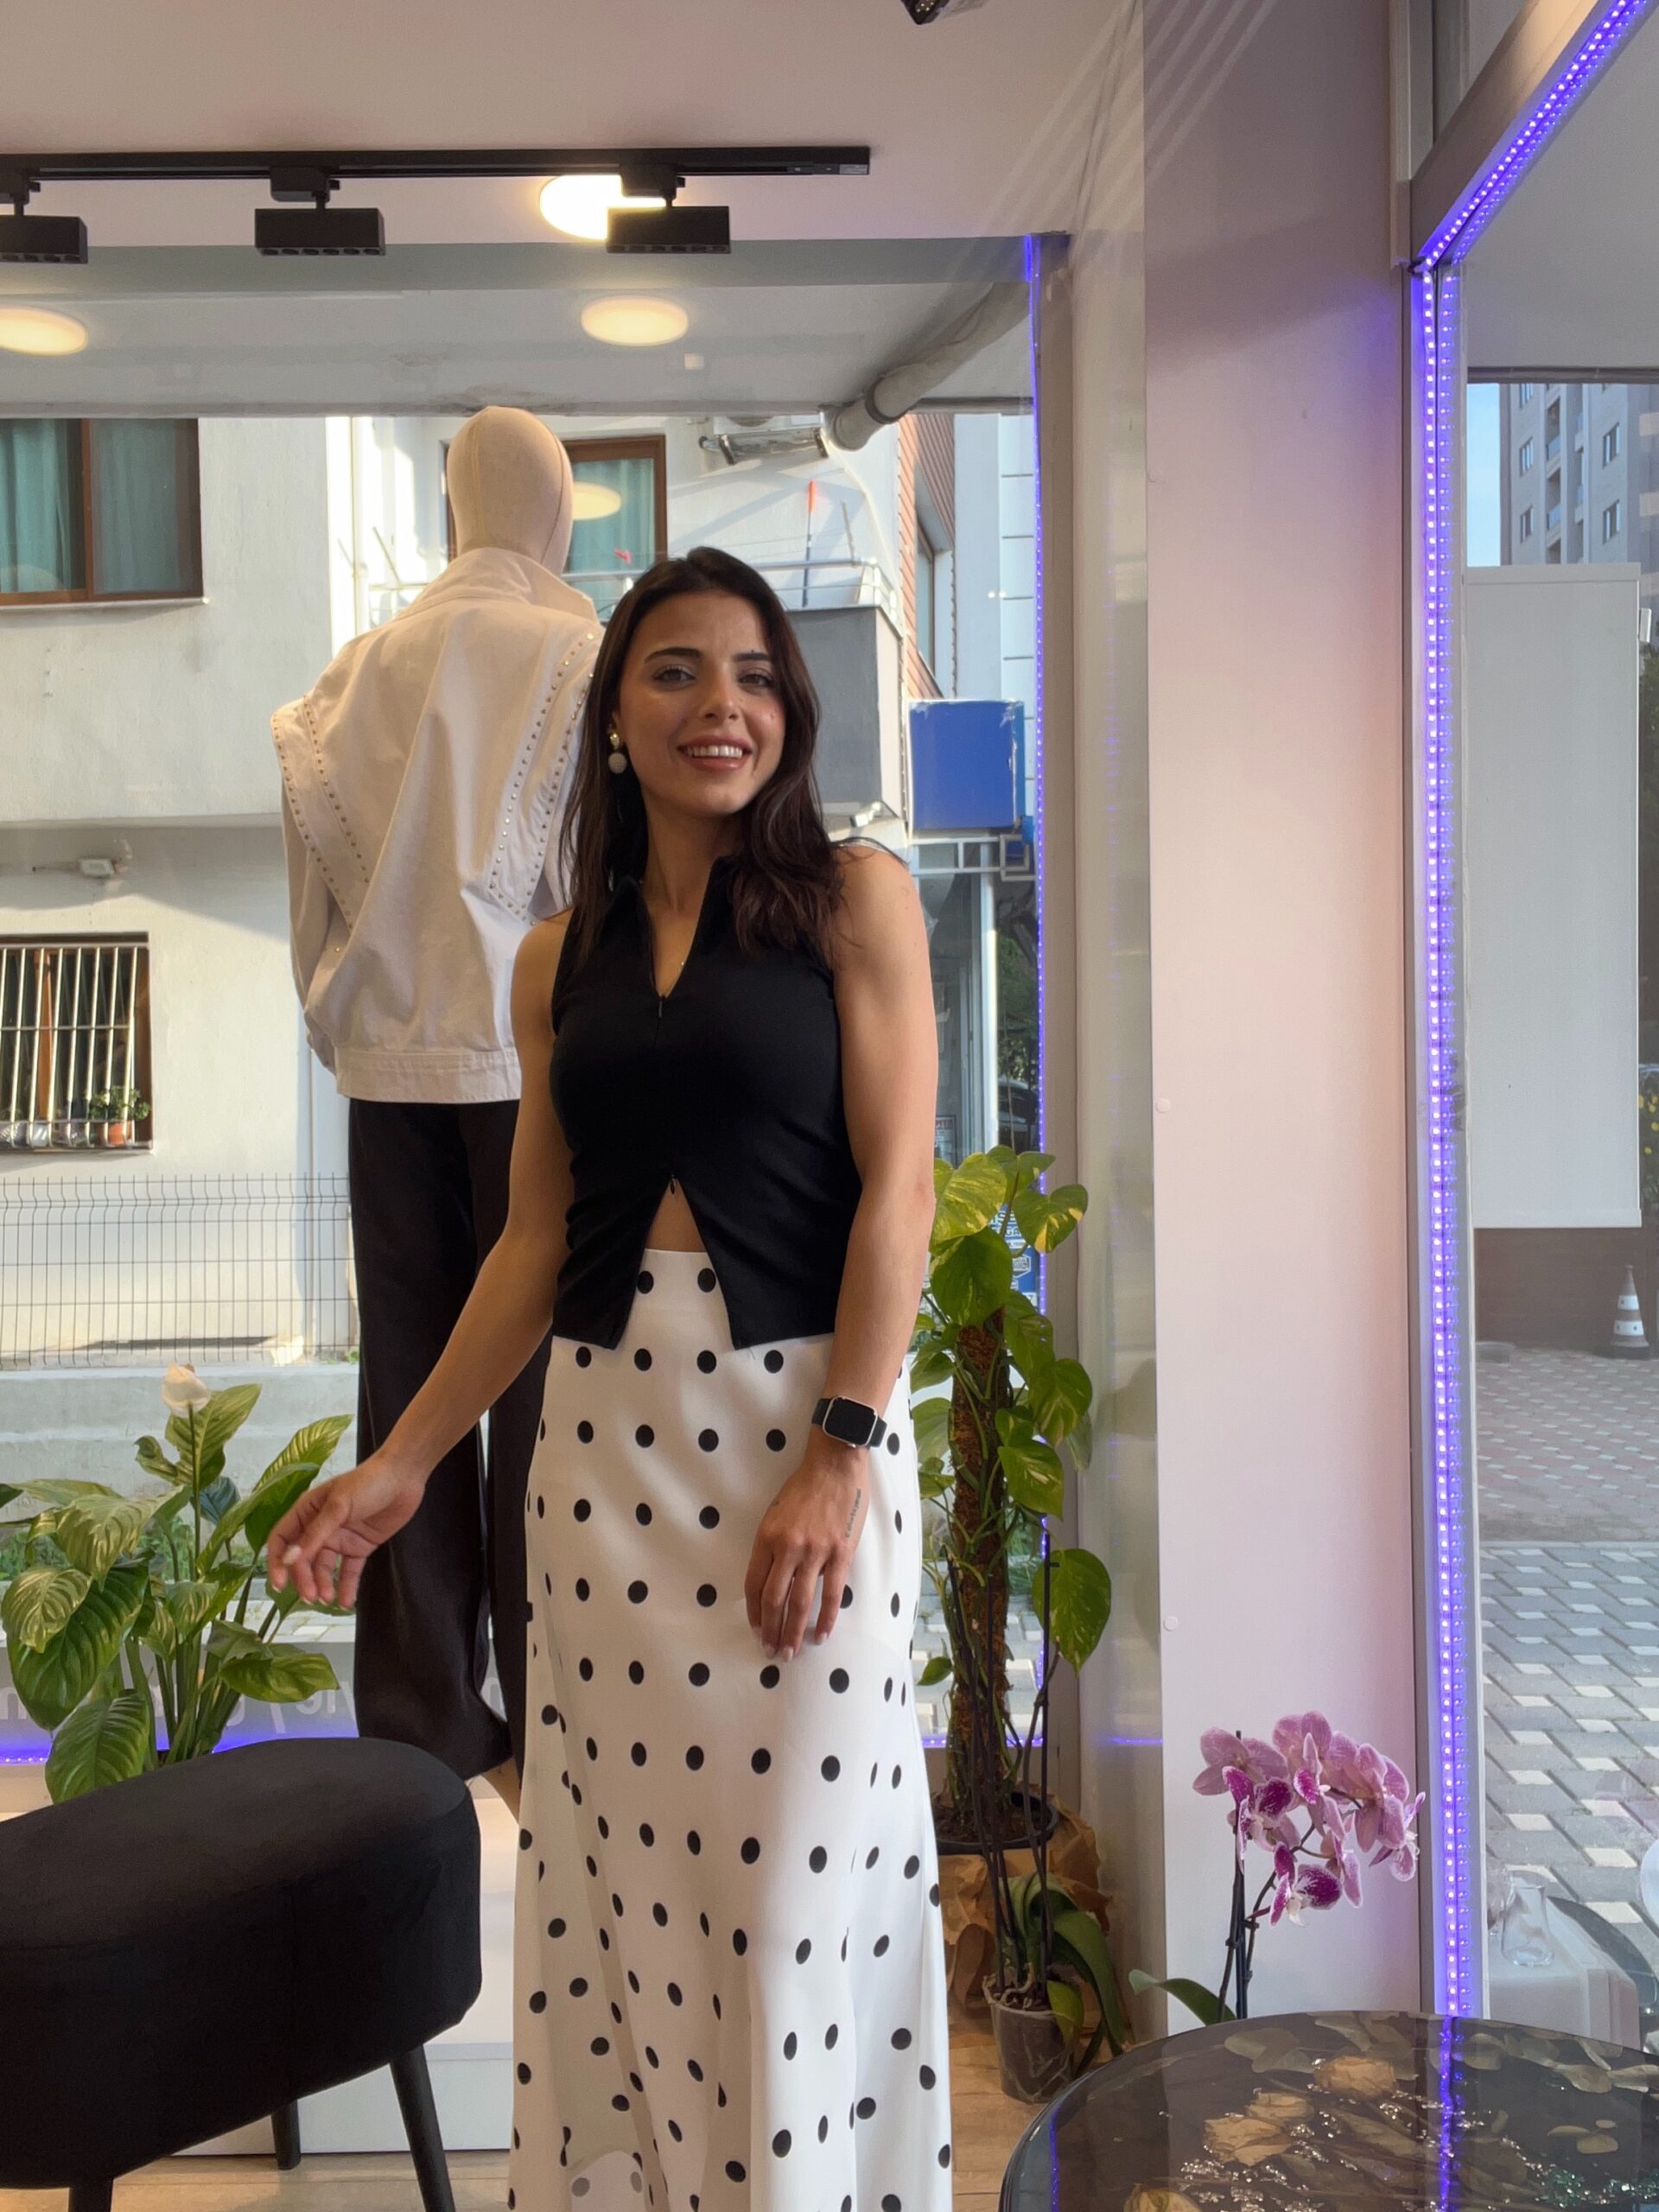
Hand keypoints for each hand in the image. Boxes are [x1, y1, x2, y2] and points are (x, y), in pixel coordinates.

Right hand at [265, 1454, 427, 1608]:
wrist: (405, 1477)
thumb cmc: (368, 1482)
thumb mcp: (338, 1506)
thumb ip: (314, 1534)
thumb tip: (288, 1559)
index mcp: (307, 1511)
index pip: (283, 1539)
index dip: (277, 1561)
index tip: (278, 1584)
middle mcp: (320, 1527)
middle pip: (303, 1559)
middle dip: (304, 1579)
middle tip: (311, 1597)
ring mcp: (340, 1538)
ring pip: (323, 1568)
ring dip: (323, 1584)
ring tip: (329, 1599)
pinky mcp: (360, 1547)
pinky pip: (349, 1571)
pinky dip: (346, 1587)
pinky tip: (346, 1602)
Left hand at [744, 1438, 869, 1661]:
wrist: (835, 1465)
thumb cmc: (804, 1487)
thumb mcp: (775, 1514)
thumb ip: (772, 1546)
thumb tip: (771, 1580)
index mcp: (767, 1537)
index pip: (753, 1584)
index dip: (753, 1612)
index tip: (756, 1629)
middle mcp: (787, 1547)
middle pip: (774, 1599)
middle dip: (770, 1630)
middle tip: (771, 1651)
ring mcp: (815, 1551)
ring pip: (799, 1602)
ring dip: (794, 1631)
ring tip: (790, 1652)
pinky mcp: (840, 1553)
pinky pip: (831, 1594)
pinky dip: (825, 1618)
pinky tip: (821, 1634)